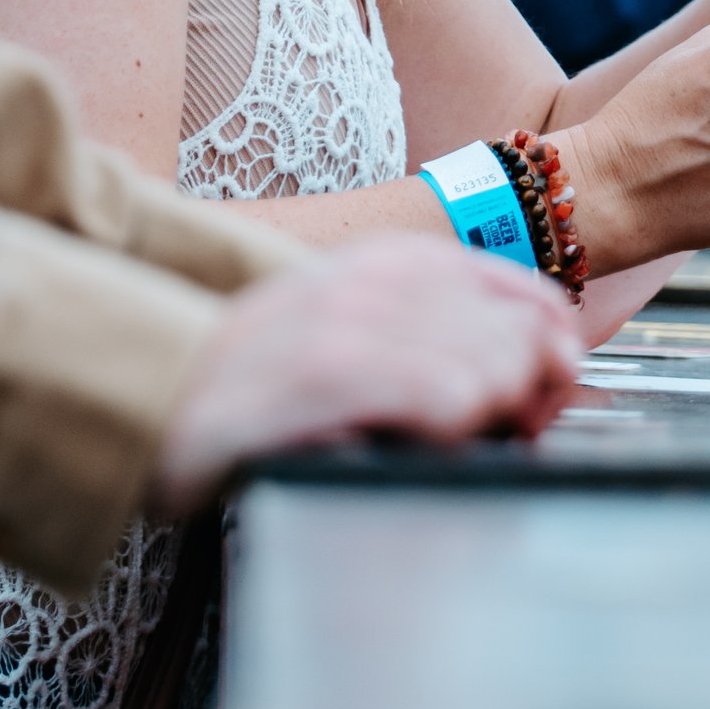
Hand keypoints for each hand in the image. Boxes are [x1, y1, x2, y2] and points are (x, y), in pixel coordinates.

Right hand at [149, 237, 582, 510]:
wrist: (156, 391)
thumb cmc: (258, 378)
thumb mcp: (356, 327)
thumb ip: (432, 332)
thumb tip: (524, 370)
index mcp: (395, 261)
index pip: (526, 290)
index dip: (553, 348)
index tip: (545, 397)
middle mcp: (383, 277)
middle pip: (520, 332)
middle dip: (534, 394)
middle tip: (508, 436)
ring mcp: (356, 319)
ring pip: (494, 363)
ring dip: (493, 417)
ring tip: (455, 445)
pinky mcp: (331, 369)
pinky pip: (444, 394)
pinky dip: (454, 429)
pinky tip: (422, 447)